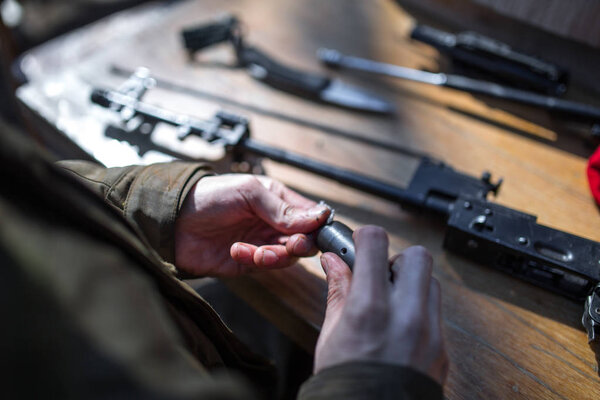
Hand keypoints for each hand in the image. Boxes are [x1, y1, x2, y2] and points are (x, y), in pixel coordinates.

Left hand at [175, 174, 329, 276]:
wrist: (173, 221)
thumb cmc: (210, 196)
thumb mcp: (249, 193)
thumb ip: (283, 209)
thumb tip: (321, 217)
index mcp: (278, 200)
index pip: (310, 216)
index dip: (316, 226)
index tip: (312, 233)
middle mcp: (273, 223)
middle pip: (304, 241)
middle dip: (297, 245)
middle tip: (289, 244)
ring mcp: (261, 243)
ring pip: (286, 257)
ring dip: (274, 256)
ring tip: (255, 251)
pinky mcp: (247, 262)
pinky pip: (264, 267)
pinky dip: (254, 261)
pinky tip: (235, 250)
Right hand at [314, 226, 447, 384]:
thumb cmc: (346, 384)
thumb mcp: (331, 335)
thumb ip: (338, 291)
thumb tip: (335, 262)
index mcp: (371, 310)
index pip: (376, 244)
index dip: (365, 237)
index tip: (358, 243)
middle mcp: (407, 315)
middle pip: (417, 256)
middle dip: (396, 258)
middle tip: (378, 276)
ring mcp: (430, 333)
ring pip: (431, 282)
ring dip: (410, 283)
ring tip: (389, 303)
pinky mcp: (442, 348)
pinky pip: (436, 312)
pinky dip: (419, 309)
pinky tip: (400, 327)